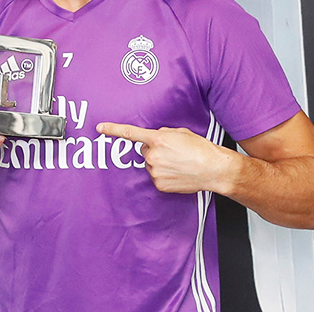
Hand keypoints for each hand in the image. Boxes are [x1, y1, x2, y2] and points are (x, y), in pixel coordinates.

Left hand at [96, 122, 230, 193]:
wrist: (214, 169)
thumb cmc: (200, 148)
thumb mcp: (179, 132)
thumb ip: (162, 133)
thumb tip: (153, 138)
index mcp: (157, 139)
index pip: (130, 133)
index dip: (113, 130)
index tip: (100, 128)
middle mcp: (153, 156)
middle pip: (144, 150)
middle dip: (154, 150)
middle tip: (172, 151)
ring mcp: (155, 172)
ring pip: (150, 164)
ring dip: (159, 162)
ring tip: (178, 163)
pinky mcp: (159, 185)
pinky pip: (156, 176)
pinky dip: (164, 174)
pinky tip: (177, 172)